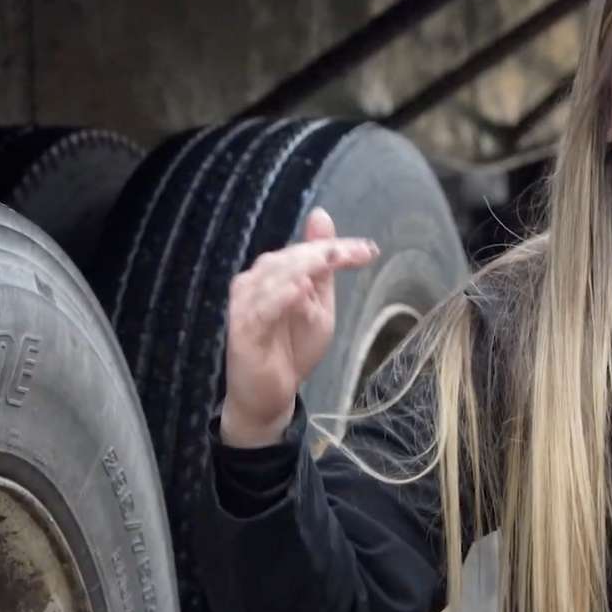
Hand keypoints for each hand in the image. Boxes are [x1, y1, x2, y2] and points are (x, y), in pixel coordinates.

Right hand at [221, 207, 378, 447]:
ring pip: (273, 277)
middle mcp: (255, 283)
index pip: (305, 251)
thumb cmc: (292, 348)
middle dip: (324, 252)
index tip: (369, 249)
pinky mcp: (242, 331)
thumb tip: (320, 215)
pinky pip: (260, 310)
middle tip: (357, 252)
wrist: (268, 396)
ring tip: (330, 259)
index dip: (336, 246)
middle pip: (289, 258)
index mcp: (273, 274)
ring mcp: (246, 306)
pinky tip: (298, 290)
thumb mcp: (318, 304)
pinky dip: (279, 297)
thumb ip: (322, 267)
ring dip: (304, 266)